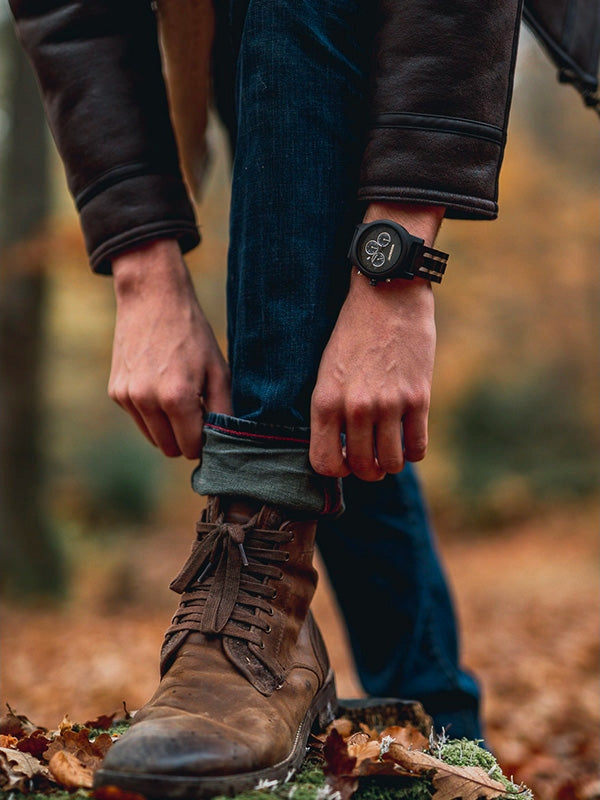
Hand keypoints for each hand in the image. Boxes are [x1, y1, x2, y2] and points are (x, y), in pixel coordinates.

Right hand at [108, 239, 231, 457]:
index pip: (192, 447)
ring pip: (153, 438)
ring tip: (179, 396)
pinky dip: (152, 413)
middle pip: (170, 449)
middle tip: (197, 410)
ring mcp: (127, 397)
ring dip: (168, 428)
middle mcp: (147, 401)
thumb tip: (225, 442)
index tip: (210, 423)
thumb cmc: (192, 334)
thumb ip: (224, 411)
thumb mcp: (218, 370)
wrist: (152, 298)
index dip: (204, 440)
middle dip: (186, 438)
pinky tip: (159, 384)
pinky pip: (139, 420)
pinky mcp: (116, 392)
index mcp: (177, 398)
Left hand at [309, 203, 442, 480]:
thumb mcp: (327, 371)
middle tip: (371, 458)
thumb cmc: (353, 333)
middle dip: (367, 469)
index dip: (337, 470)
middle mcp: (355, 407)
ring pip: (391, 464)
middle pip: (361, 468)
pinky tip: (410, 437)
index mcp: (325, 401)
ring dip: (391, 462)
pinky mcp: (418, 398)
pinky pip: (418, 448)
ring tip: (390, 448)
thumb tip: (340, 451)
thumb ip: (332, 411)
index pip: (325, 465)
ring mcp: (389, 404)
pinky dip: (414, 451)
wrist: (388, 295)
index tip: (345, 459)